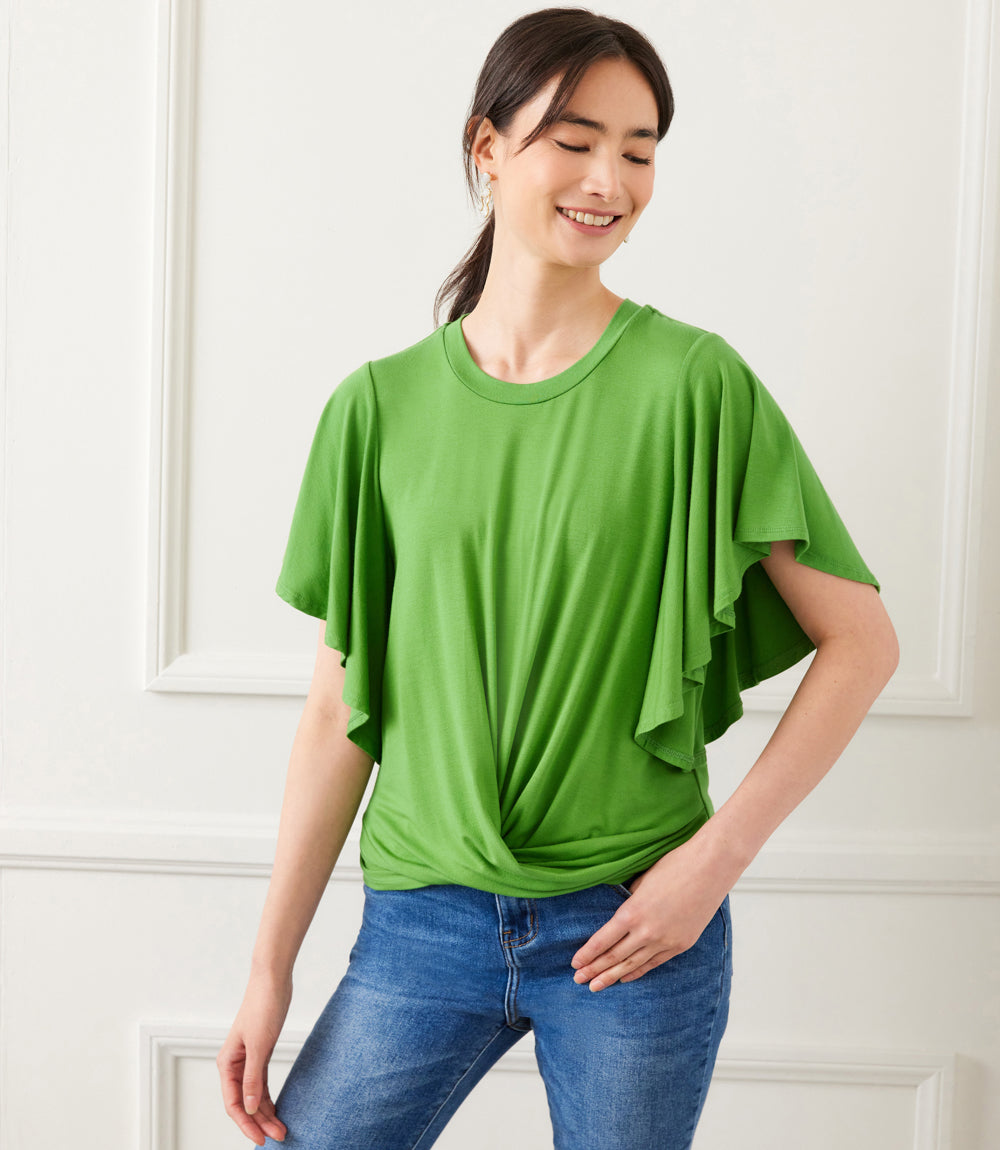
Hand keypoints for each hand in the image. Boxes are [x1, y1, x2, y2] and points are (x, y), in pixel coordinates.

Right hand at [217, 971, 292, 1144]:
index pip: (233, 1104)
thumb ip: (252, 1078)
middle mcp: (234, 1065)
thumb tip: (247, 1109)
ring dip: (265, 1113)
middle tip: (279, 1137)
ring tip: (281, 1129)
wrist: (273, 980)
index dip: (246, 1125)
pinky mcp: (260, 1053)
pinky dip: (267, 1098)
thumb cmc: (263, 1006)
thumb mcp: (259, 1045)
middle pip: (244, 1103)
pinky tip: (276, 1109)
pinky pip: (261, 1084)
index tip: (262, 1140)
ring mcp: (247, 1060)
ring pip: (253, 1095)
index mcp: (227, 1064)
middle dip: (259, 1122)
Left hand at [570, 833, 736, 991]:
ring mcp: (666, 941)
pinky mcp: (681, 944)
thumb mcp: (642, 881)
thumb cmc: (675, 865)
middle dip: (594, 970)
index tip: (575, 964)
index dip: (587, 954)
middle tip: (579, 980)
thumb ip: (630, 902)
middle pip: (614, 957)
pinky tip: (625, 978)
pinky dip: (638, 972)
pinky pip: (654, 963)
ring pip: (633, 965)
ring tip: (596, 987)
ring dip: (612, 976)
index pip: (603, 940)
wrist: (711, 867)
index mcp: (632, 912)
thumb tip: (621, 916)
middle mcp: (647, 932)